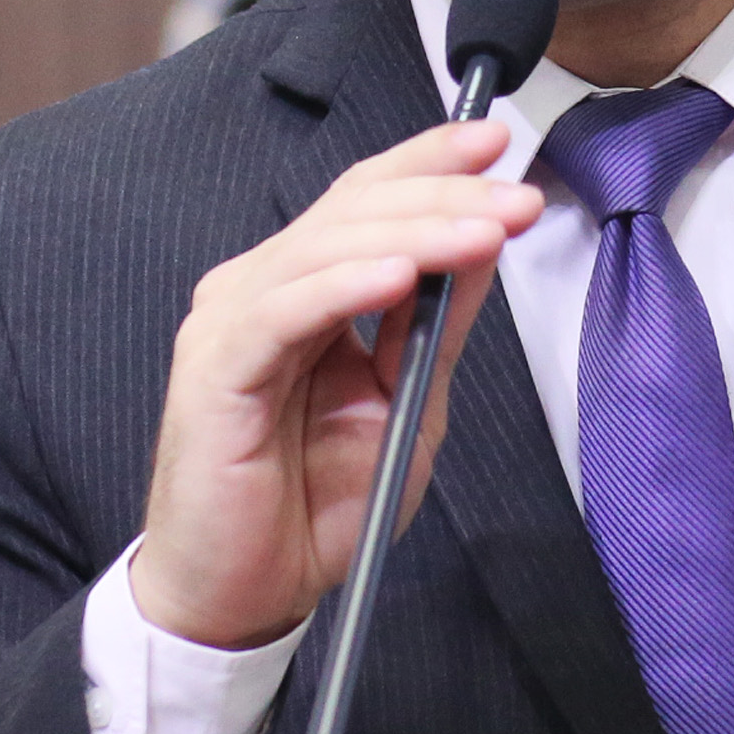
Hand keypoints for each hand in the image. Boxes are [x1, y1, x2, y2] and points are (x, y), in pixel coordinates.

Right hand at [132, 120, 541, 650]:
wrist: (249, 591)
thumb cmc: (317, 503)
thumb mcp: (409, 399)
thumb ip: (440, 322)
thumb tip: (487, 241)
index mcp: (307, 287)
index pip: (368, 199)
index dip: (430, 161)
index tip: (498, 143)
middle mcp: (263, 288)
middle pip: (354, 210)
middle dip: (445, 195)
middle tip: (517, 196)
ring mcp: (233, 322)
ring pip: (327, 248)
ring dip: (415, 233)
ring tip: (485, 230)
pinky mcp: (215, 369)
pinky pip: (285, 311)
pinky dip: (344, 287)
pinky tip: (399, 275)